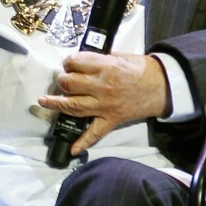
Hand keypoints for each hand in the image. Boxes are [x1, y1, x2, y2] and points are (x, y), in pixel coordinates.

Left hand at [38, 52, 168, 155]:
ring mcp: (105, 106)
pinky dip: (82, 143)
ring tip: (44, 101)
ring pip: (74, 106)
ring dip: (56, 103)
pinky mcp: (111, 120)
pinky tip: (72, 149)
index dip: (68, 62)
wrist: (161, 86)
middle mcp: (102, 87)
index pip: (76, 63)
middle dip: (62, 80)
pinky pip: (95, 134)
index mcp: (105, 67)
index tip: (67, 62)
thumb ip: (99, 59)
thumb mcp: (119, 56)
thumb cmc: (141, 69)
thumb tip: (82, 61)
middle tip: (62, 78)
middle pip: (70, 84)